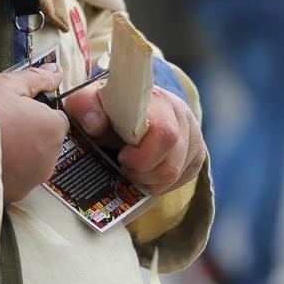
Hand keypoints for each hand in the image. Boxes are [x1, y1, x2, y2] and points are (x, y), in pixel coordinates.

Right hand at [0, 64, 69, 204]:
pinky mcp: (9, 198)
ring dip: (13, 157)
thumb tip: (58, 71)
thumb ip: (36, 78)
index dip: (35, 113)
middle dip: (26, 136)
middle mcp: (48, 160)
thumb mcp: (6, 84)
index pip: (55, 119)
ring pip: (27, 166)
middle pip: (43, 144)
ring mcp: (28, 183)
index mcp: (52, 130)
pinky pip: (9, 182)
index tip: (13, 109)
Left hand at [63, 83, 205, 194]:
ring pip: (176, 175)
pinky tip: (147, 171)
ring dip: (150, 180)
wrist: (131, 104)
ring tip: (133, 169)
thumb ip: (85, 106)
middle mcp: (181, 114)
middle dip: (143, 173)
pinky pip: (183, 179)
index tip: (122, 156)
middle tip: (124, 165)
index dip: (142, 156)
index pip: (164, 134)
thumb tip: (94, 123)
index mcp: (157, 100)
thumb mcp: (90, 100)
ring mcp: (193, 134)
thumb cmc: (109, 106)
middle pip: (171, 164)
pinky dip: (161, 183)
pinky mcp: (198, 152)